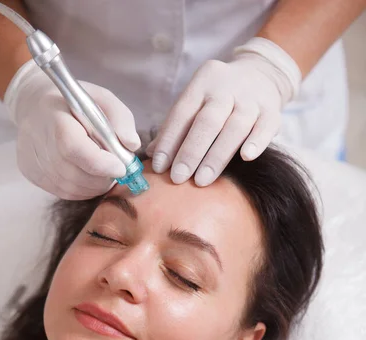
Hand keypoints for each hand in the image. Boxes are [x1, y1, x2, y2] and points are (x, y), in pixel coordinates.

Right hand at [5, 60, 140, 198]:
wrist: (33, 105)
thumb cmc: (73, 103)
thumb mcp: (101, 98)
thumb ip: (121, 118)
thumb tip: (132, 145)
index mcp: (54, 117)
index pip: (74, 148)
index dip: (101, 163)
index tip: (122, 167)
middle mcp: (39, 141)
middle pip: (75, 174)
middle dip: (103, 177)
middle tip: (116, 168)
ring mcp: (33, 161)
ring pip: (72, 188)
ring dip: (95, 185)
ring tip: (103, 169)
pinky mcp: (32, 174)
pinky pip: (65, 192)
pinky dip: (83, 188)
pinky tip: (87, 174)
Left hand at [146, 55, 289, 186]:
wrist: (262, 74)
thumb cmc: (220, 98)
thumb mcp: (196, 103)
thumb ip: (175, 128)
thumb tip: (150, 155)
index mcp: (202, 83)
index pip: (182, 113)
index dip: (169, 141)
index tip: (159, 167)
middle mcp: (227, 88)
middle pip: (207, 121)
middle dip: (190, 152)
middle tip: (178, 178)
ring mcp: (251, 98)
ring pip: (235, 126)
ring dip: (217, 156)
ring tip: (202, 181)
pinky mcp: (272, 110)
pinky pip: (265, 126)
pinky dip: (256, 142)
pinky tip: (246, 157)